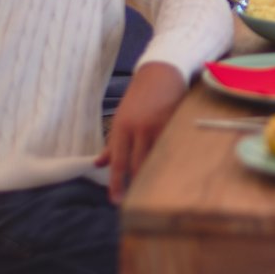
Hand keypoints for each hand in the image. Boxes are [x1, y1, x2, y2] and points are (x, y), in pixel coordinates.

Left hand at [96, 61, 186, 202]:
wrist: (160, 72)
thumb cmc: (139, 97)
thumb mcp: (120, 118)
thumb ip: (112, 144)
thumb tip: (99, 164)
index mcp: (122, 128)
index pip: (118, 162)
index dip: (116, 184)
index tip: (115, 200)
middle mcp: (139, 129)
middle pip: (137, 165)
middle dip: (136, 184)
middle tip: (136, 200)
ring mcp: (158, 127)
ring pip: (155, 159)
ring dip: (153, 175)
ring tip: (153, 189)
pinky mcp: (175, 124)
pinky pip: (171, 149)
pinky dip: (169, 161)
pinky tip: (171, 170)